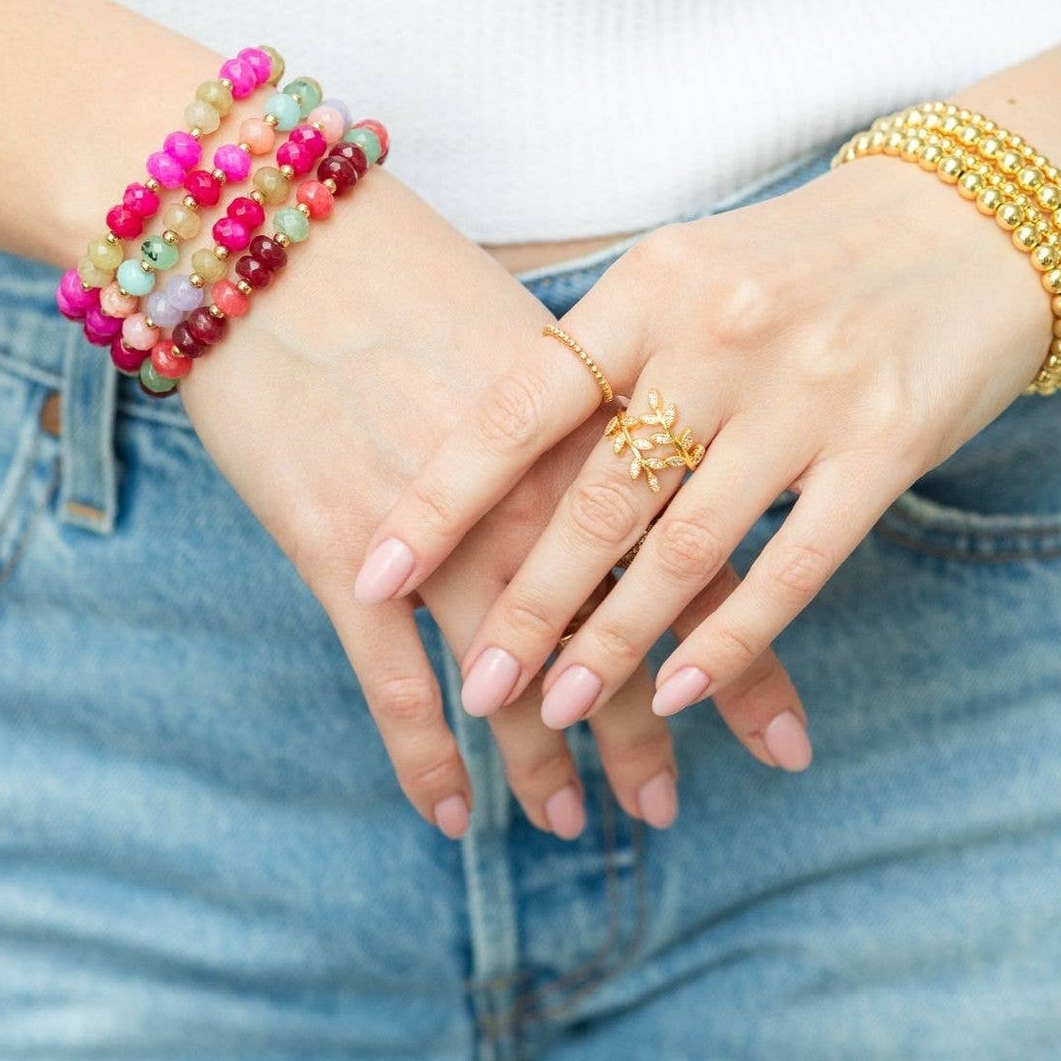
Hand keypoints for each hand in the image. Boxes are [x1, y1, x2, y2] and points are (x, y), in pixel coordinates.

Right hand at [181, 171, 802, 835]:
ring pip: (511, 680)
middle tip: (666, 808)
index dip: (744, 665)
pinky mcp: (345, 555)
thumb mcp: (537, 336)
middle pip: (613, 641)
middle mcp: (538, 495)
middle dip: (644, 735)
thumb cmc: (410, 273)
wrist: (275, 237)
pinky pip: (393, 686)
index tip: (785, 740)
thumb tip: (669, 467)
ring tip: (569, 823)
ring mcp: (443, 535)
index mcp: (602, 436)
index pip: (698, 571)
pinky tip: (448, 816)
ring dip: (542, 765)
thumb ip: (607, 411)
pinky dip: (423, 759)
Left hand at [357, 149, 1054, 735]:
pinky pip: (793, 564)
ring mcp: (805, 392)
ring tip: (558, 711)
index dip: (444, 497)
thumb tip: (508, 449)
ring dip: (615, 641)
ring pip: (685, 547)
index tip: (378, 572)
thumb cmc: (808, 256)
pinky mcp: (886, 445)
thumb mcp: (691, 268)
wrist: (977, 215)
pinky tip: (681, 692)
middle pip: (597, 499)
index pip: (522, 405)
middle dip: (526, 606)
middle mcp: (718, 337)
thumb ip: (610, 352)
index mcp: (651, 288)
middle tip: (476, 689)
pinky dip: (731, 638)